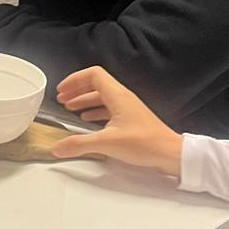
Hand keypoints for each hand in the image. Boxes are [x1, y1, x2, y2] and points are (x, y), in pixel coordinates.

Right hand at [48, 67, 181, 176]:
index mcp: (118, 96)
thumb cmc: (146, 143)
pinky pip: (109, 109)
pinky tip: (88, 121)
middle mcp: (123, 98)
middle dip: (77, 90)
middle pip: (96, 85)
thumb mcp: (107, 143)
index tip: (62, 90)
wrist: (170, 153)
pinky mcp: (131, 120)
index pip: (93, 75)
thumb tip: (58, 147)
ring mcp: (128, 108)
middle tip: (62, 98)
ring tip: (71, 108)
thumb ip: (79, 144)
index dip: (75, 80)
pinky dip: (95, 112)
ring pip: (102, 97)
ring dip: (85, 101)